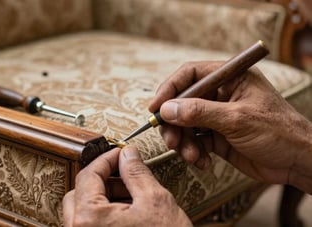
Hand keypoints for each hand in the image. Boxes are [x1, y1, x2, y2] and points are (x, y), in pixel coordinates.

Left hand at [63, 146, 191, 226]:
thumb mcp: (155, 201)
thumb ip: (136, 173)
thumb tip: (127, 155)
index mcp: (89, 220)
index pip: (88, 175)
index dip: (106, 158)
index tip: (120, 153)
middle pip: (79, 192)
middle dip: (103, 179)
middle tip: (125, 174)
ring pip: (83, 210)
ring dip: (104, 196)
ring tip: (131, 195)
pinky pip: (90, 225)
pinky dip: (105, 213)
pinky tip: (127, 212)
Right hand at [148, 62, 311, 191]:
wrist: (297, 162)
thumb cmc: (278, 131)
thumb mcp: (237, 119)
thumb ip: (200, 113)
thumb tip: (167, 109)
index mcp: (230, 78)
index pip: (190, 74)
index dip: (170, 88)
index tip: (155, 107)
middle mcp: (221, 94)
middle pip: (183, 102)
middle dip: (174, 122)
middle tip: (171, 140)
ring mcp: (218, 116)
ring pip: (186, 124)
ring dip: (183, 141)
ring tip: (190, 155)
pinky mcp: (217, 136)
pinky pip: (195, 141)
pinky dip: (193, 152)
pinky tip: (202, 162)